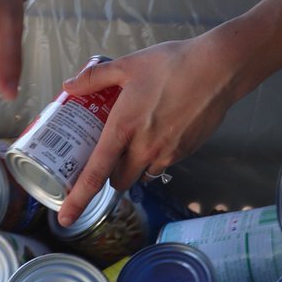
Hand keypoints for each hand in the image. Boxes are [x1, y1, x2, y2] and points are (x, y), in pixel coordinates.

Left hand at [55, 35, 238, 225]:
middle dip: (110, 173)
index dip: (77, 199)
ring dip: (134, 166)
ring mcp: (167, 153)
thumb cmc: (171, 64)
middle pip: (119, 181)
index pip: (95, 173)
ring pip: (142, 175)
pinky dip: (156, 156)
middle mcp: (144, 148)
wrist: (217, 69)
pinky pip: (163, 165)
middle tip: (109, 151)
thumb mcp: (128, 65)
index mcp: (123, 128)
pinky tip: (161, 130)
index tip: (65, 218)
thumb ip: (95, 78)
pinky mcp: (186, 152)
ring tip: (137, 138)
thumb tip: (69, 86)